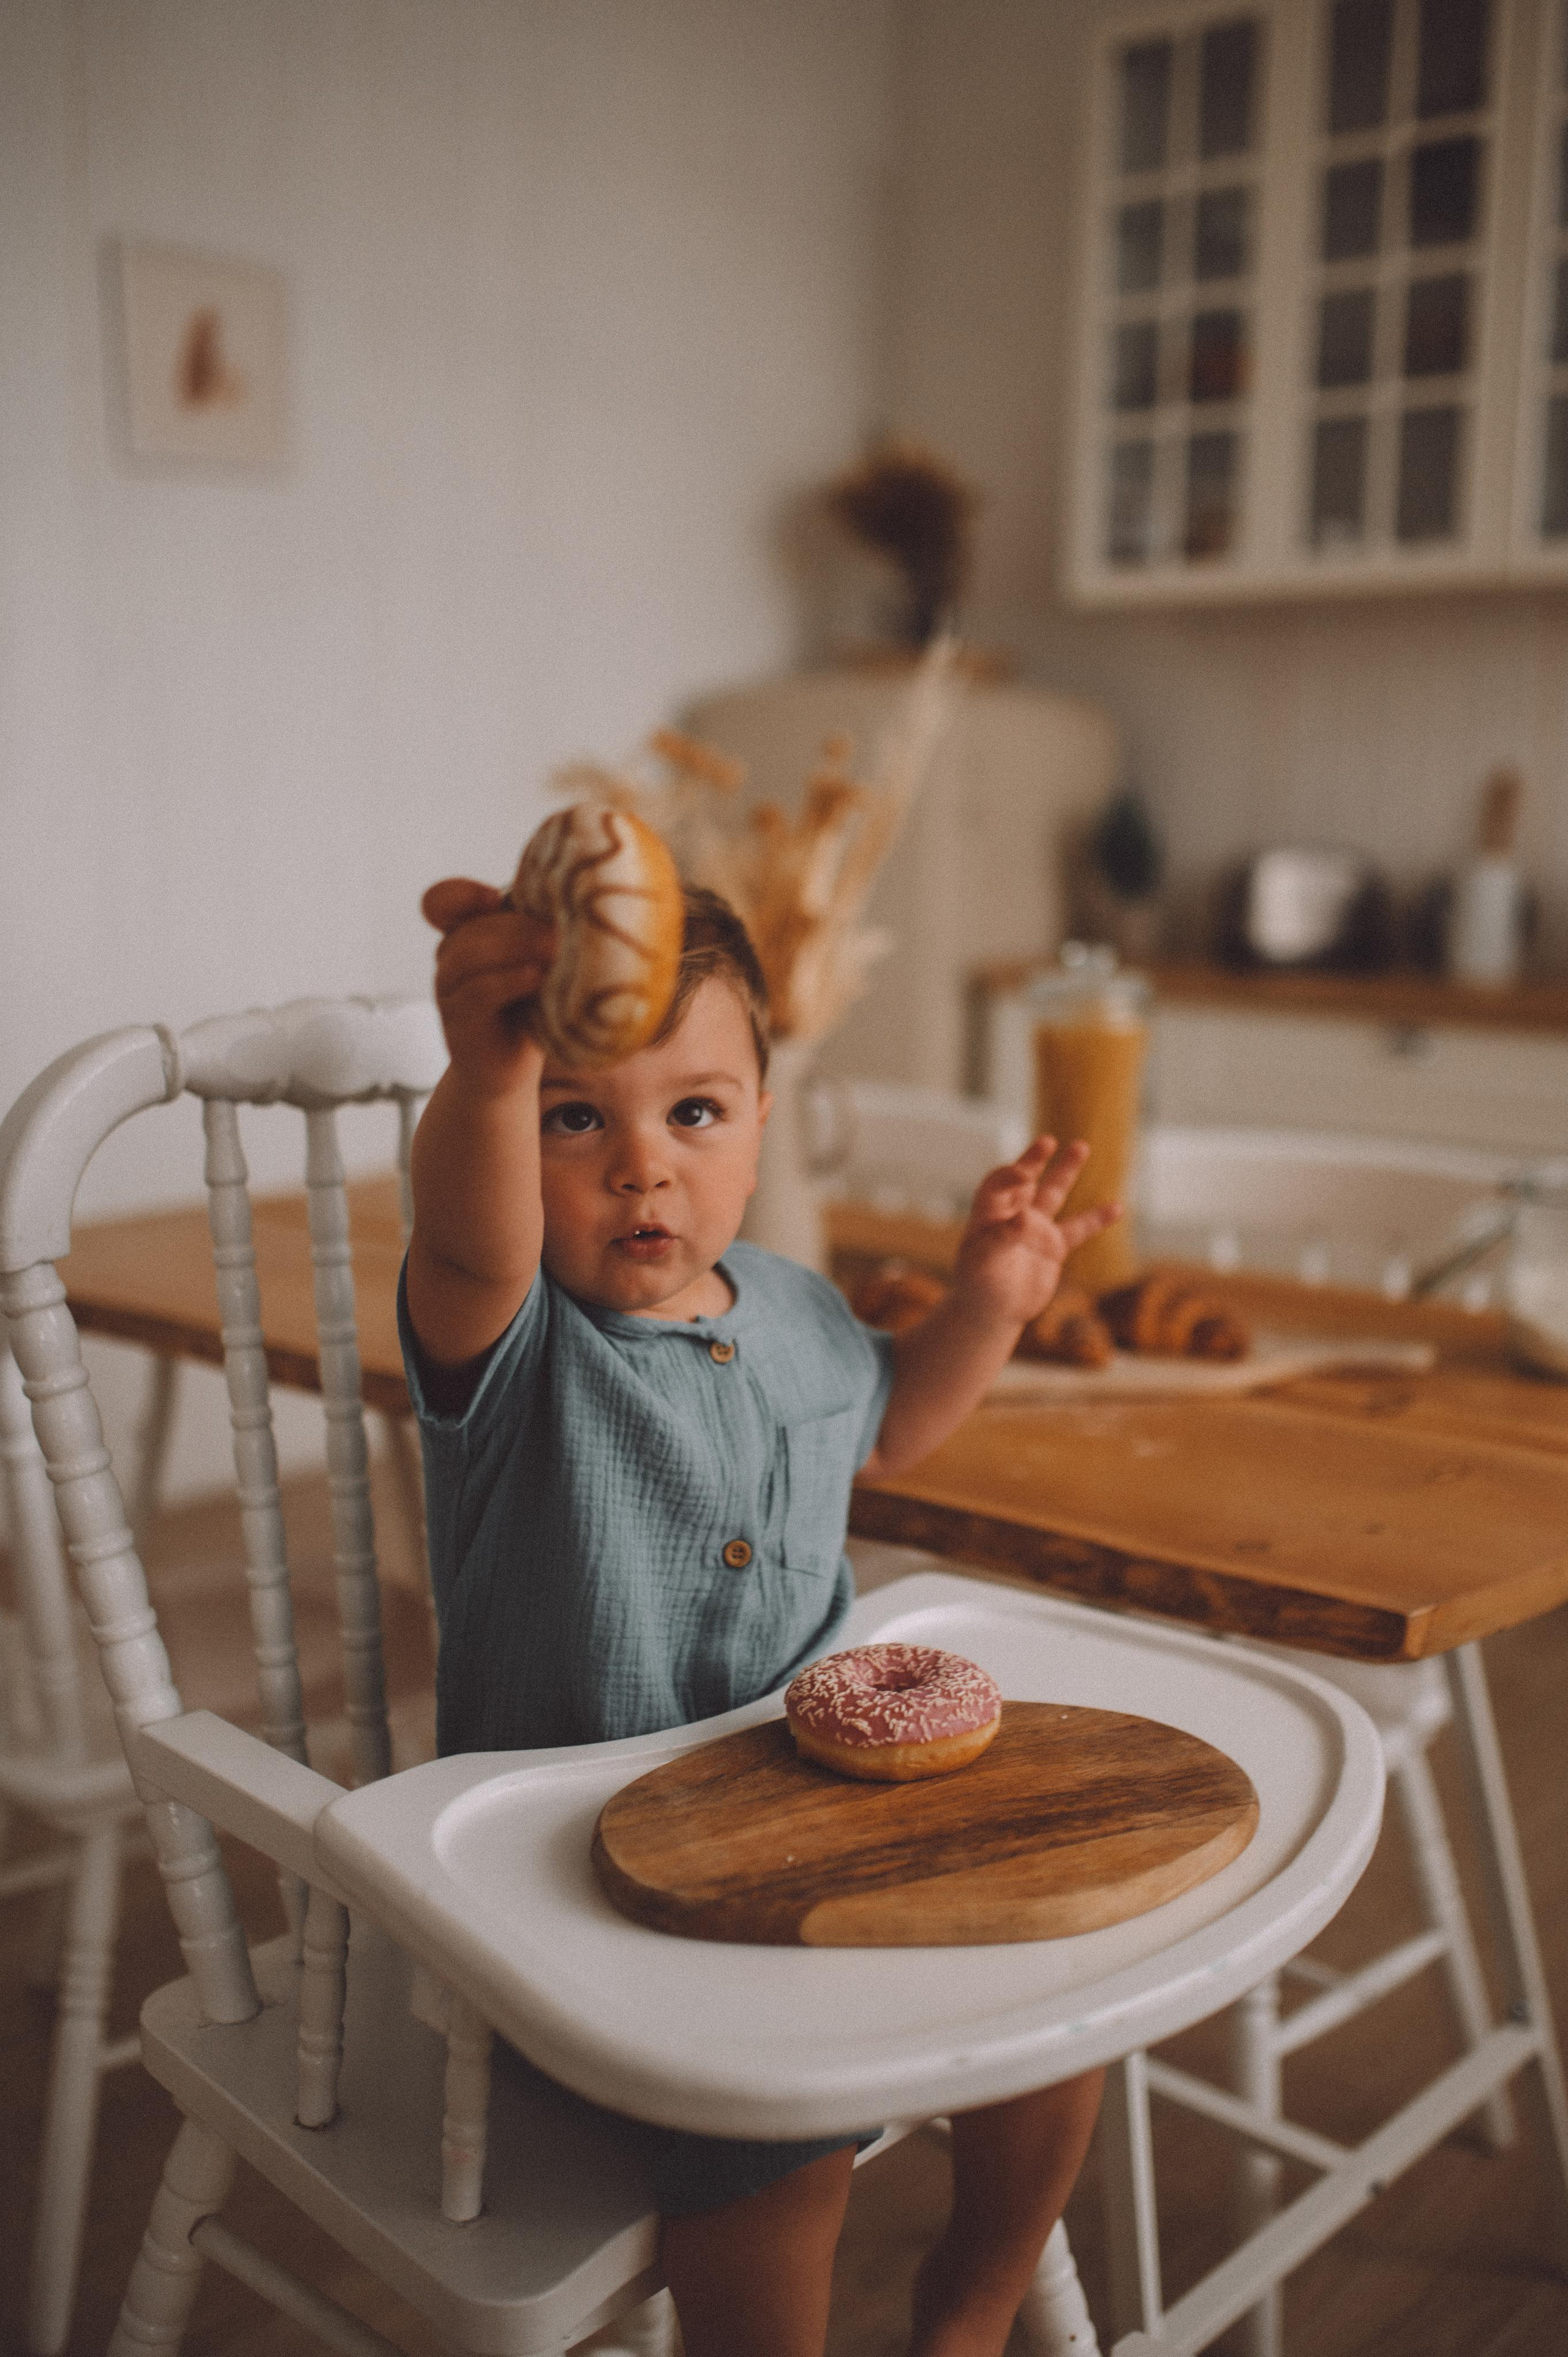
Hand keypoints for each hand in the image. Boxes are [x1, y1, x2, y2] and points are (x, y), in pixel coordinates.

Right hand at [422, 876, 555, 1099]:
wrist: (508, 1071)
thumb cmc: (529, 1010)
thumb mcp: (533, 964)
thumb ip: (537, 934)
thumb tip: (580, 905)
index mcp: (466, 937)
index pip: (441, 903)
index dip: (463, 894)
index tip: (496, 897)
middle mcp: (450, 960)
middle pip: (472, 927)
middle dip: (518, 925)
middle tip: (561, 930)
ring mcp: (449, 991)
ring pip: (468, 955)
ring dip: (515, 946)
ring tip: (554, 950)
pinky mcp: (458, 1022)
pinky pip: (478, 992)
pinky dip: (509, 980)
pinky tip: (538, 978)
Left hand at [952, 1137, 1121, 1330]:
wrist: (991, 1314)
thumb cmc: (978, 1287)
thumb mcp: (983, 1264)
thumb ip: (1002, 1239)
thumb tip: (1024, 1218)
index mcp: (987, 1216)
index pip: (997, 1185)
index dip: (1009, 1176)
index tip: (1023, 1175)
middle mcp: (1011, 1216)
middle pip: (1024, 1180)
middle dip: (1034, 1160)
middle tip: (1047, 1142)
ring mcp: (1034, 1230)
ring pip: (1053, 1194)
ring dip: (1066, 1171)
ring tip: (1080, 1145)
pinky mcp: (1053, 1247)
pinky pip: (1078, 1229)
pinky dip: (1096, 1219)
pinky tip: (1116, 1207)